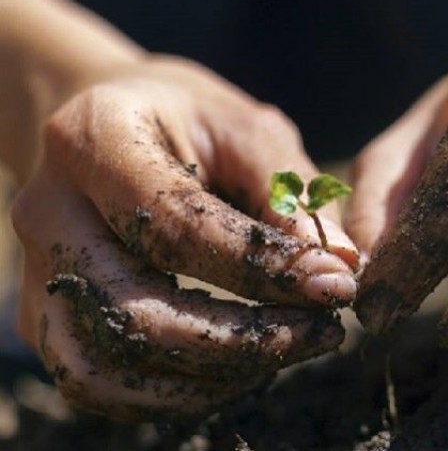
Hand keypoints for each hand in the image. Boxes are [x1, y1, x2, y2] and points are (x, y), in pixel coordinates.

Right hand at [11, 56, 358, 418]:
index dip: (263, 268)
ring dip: (211, 378)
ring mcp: (39, 270)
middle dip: (242, 339)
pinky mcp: (48, 313)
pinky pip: (99, 382)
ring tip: (287, 351)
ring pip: (110, 365)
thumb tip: (342, 263)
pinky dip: (173, 392)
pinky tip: (238, 367)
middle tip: (323, 332)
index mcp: (93, 141)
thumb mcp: (245, 129)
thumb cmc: (189, 121)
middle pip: (136, 311)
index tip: (334, 286)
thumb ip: (289, 192)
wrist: (114, 127)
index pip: (177, 226)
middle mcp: (48, 210)